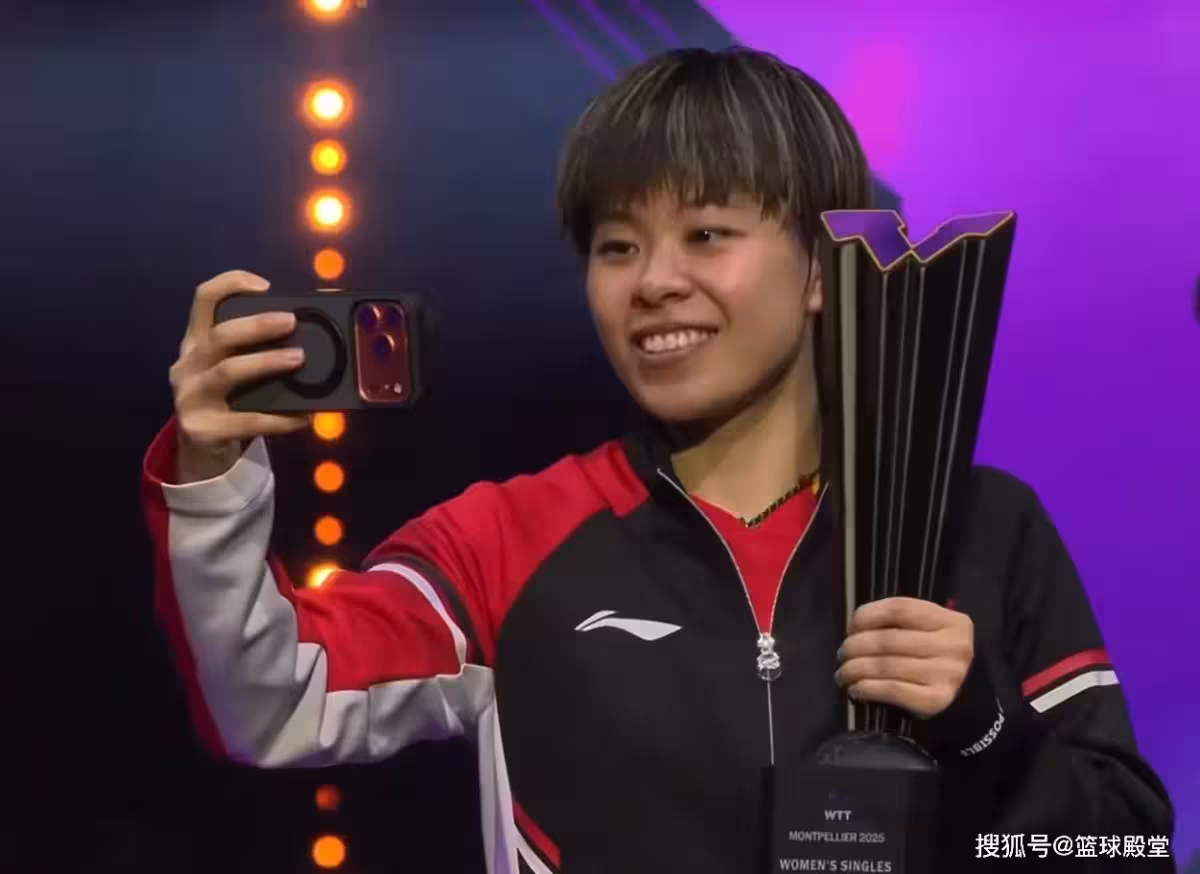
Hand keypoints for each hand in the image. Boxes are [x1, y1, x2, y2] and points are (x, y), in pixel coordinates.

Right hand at [170, 270, 308, 482]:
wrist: (200, 448)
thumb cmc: (226, 398)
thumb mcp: (230, 367)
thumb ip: (253, 349)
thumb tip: (307, 334)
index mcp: (196, 341)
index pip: (204, 299)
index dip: (231, 284)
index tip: (265, 286)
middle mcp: (188, 364)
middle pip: (219, 335)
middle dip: (256, 325)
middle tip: (291, 322)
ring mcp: (190, 397)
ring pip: (228, 372)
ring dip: (266, 363)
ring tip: (299, 359)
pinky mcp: (202, 429)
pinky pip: (246, 421)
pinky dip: (279, 419)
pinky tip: (304, 417)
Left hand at [834, 596, 973, 718]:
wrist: (965, 699)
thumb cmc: (935, 658)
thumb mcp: (928, 632)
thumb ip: (899, 623)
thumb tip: (854, 630)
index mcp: (951, 621)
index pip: (899, 609)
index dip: (867, 615)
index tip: (851, 627)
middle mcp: (954, 646)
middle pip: (888, 640)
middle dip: (855, 647)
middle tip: (842, 655)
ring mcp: (947, 675)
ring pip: (886, 666)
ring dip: (854, 670)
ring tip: (843, 674)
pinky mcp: (938, 700)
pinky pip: (893, 690)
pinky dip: (867, 688)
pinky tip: (856, 690)